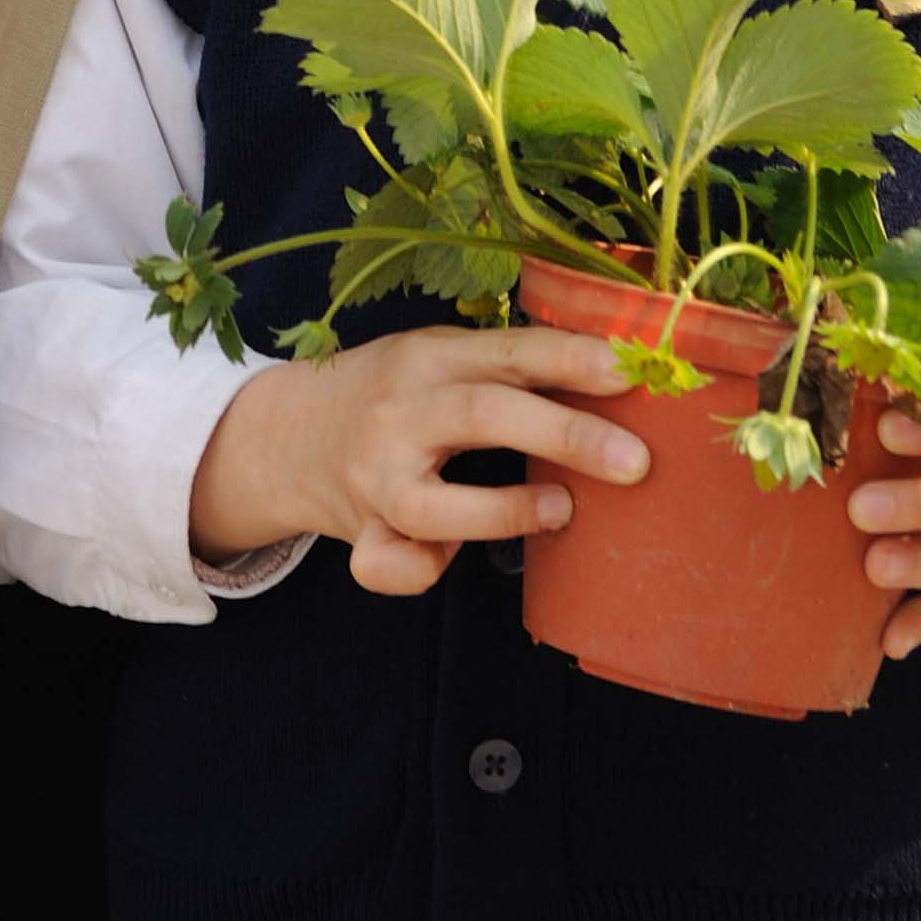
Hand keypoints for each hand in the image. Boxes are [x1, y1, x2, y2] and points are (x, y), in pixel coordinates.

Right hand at [189, 323, 649, 600]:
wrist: (283, 434)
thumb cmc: (390, 392)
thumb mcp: (437, 356)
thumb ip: (507, 366)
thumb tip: (619, 375)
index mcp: (427, 358)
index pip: (507, 351)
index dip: (571, 359)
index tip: (631, 372)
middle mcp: (399, 414)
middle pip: (483, 416)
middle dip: (565, 437)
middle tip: (636, 462)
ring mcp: (375, 479)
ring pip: (434, 506)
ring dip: (505, 511)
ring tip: (562, 511)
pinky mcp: (360, 534)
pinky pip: (389, 566)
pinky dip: (421, 570)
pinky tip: (448, 556)